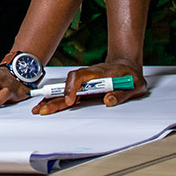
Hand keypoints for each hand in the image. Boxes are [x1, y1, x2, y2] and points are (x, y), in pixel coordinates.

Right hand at [32, 60, 146, 114]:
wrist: (127, 66)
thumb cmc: (131, 76)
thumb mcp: (135, 85)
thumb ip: (122, 93)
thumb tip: (108, 100)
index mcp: (98, 73)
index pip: (80, 76)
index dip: (72, 87)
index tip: (70, 100)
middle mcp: (88, 77)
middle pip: (67, 84)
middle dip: (54, 96)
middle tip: (43, 109)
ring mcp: (84, 83)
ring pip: (64, 89)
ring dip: (52, 99)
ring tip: (40, 109)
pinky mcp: (83, 89)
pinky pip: (68, 94)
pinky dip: (56, 100)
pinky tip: (47, 106)